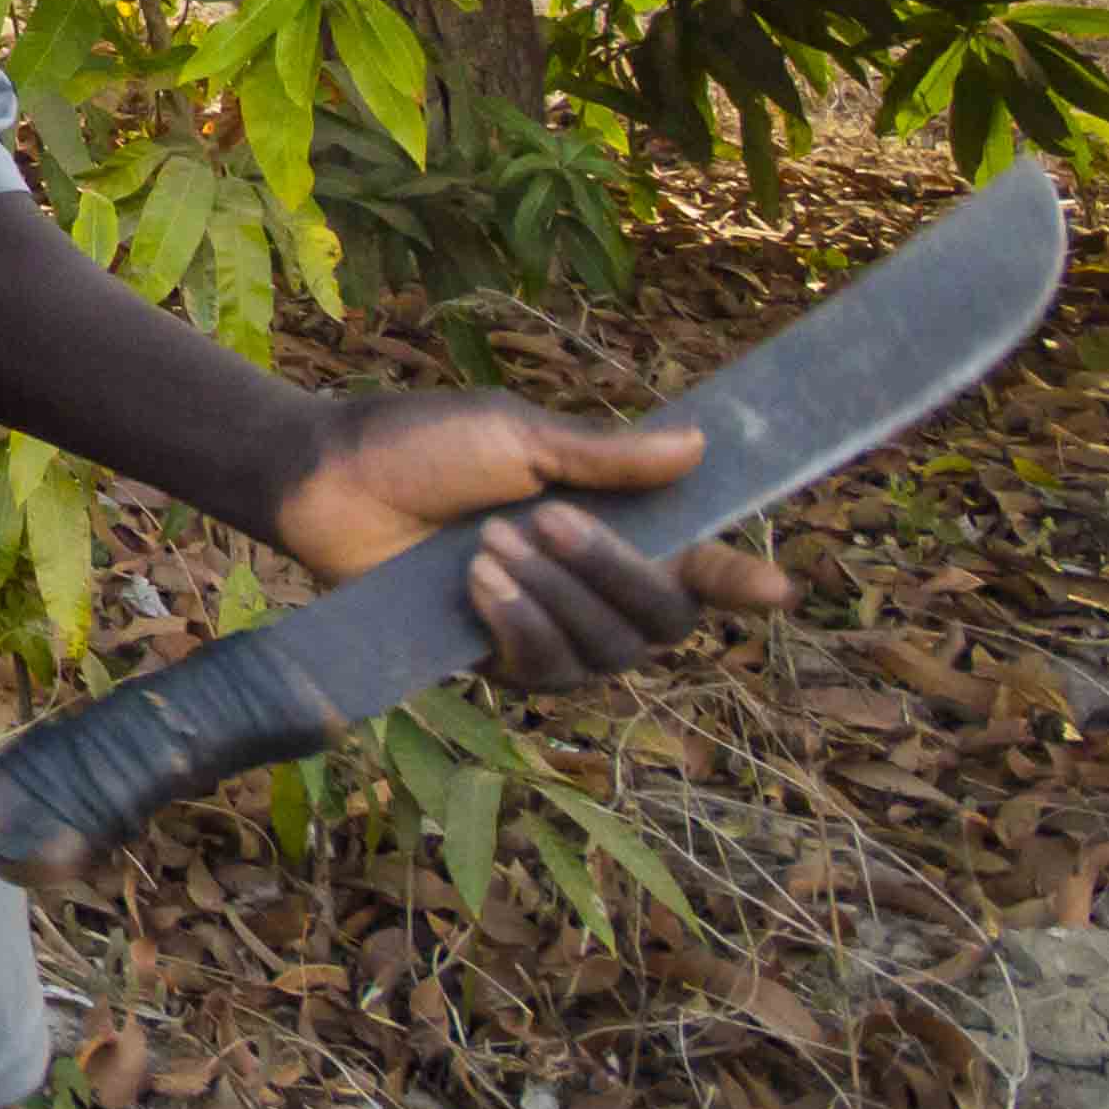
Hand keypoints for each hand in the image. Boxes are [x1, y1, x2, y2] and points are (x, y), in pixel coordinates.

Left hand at [271, 392, 802, 690]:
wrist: (328, 478)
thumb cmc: (422, 443)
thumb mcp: (516, 435)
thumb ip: (607, 457)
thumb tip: (699, 446)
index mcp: (614, 520)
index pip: (699, 565)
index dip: (741, 581)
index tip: (779, 589)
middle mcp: (594, 583)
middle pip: (664, 619)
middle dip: (614, 572)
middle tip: (547, 518)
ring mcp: (551, 627)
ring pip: (609, 652)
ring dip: (555, 596)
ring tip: (491, 543)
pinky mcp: (498, 660)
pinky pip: (547, 673)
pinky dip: (520, 627)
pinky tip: (479, 586)